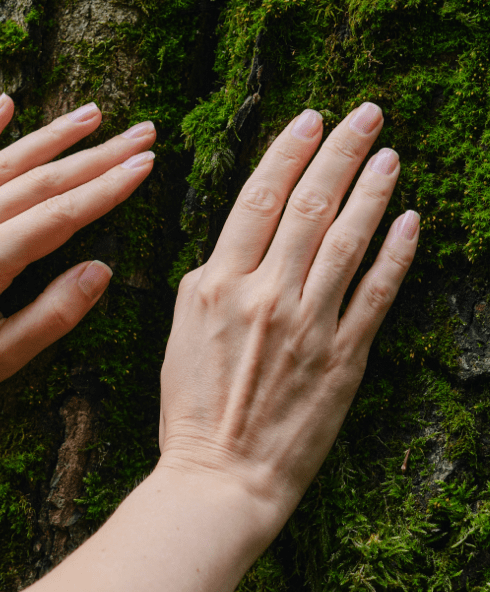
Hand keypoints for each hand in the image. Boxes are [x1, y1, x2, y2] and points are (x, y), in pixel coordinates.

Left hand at [0, 97, 155, 446]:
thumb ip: (53, 314)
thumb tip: (101, 271)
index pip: (61, 214)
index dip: (108, 188)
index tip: (145, 165)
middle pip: (41, 179)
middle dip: (98, 154)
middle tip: (142, 133)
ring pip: (4, 163)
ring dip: (52, 135)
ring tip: (94, 114)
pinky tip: (4, 105)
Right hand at [158, 102, 417, 528]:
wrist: (220, 479)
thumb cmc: (193, 415)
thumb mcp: (179, 338)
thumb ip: (208, 287)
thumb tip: (234, 252)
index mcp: (215, 285)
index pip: (258, 200)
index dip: (288, 153)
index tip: (310, 120)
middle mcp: (265, 295)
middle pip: (310, 206)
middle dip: (340, 151)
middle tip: (365, 113)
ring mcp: (309, 325)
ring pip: (349, 239)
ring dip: (373, 189)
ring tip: (390, 153)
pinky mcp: (344, 357)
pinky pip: (377, 293)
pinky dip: (397, 252)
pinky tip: (411, 220)